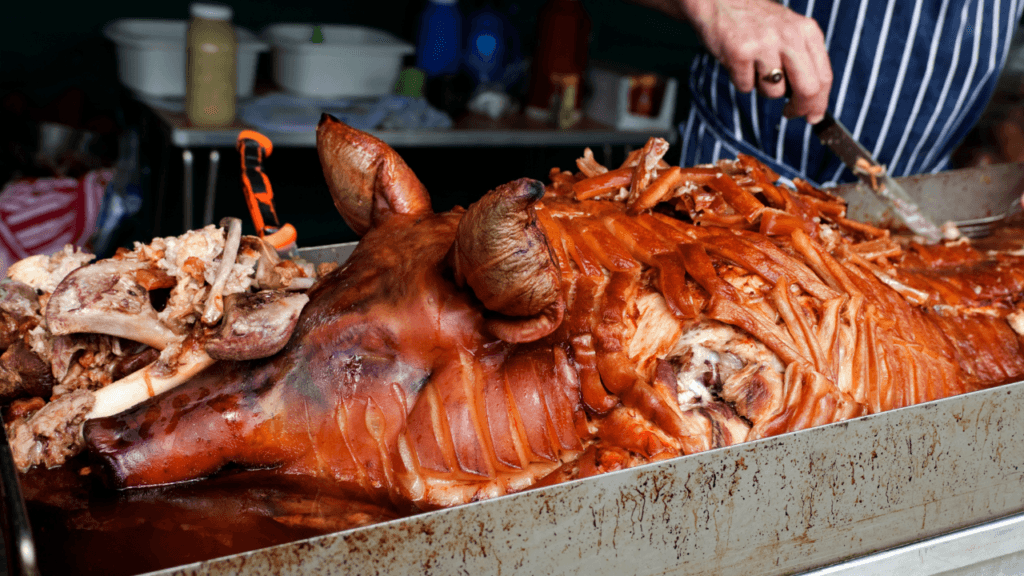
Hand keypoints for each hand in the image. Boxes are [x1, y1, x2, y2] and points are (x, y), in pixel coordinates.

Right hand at [644, 0, 832, 123]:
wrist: (720, 0)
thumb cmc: (755, 20)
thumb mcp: (789, 31)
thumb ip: (803, 60)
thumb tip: (813, 103)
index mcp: (807, 31)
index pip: (824, 76)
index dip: (820, 103)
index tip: (813, 116)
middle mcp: (790, 36)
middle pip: (808, 89)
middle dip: (800, 108)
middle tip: (790, 113)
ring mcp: (765, 44)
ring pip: (773, 92)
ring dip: (762, 88)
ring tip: (754, 67)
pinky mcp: (740, 53)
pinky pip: (745, 87)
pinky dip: (740, 80)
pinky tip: (739, 62)